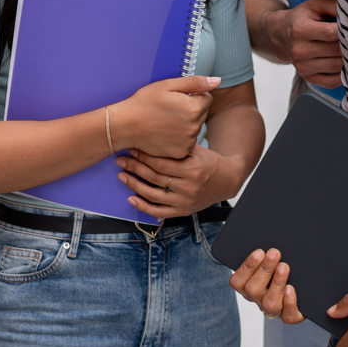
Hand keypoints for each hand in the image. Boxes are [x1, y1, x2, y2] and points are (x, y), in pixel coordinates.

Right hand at [113, 76, 218, 158]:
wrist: (125, 125)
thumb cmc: (144, 102)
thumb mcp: (168, 85)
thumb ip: (195, 82)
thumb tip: (217, 81)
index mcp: (194, 108)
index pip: (207, 97)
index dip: (193, 95)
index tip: (176, 97)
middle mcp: (195, 127)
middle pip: (202, 113)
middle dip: (190, 109)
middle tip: (169, 109)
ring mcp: (188, 141)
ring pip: (195, 128)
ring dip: (185, 123)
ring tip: (165, 121)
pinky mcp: (180, 152)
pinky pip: (187, 141)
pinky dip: (179, 137)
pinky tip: (165, 132)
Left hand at [116, 147, 244, 218]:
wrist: (226, 180)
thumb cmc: (207, 161)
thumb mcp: (196, 149)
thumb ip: (176, 146)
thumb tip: (148, 134)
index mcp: (192, 169)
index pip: (161, 163)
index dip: (144, 156)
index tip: (131, 149)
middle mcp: (189, 187)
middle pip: (155, 178)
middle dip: (134, 168)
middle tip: (120, 160)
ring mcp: (185, 201)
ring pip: (153, 195)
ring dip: (134, 185)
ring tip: (122, 176)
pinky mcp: (183, 211)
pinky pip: (159, 212)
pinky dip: (143, 207)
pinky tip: (131, 198)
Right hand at [229, 248, 305, 322]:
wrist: (302, 292)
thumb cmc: (279, 271)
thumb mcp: (268, 264)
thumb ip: (263, 258)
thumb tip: (267, 248)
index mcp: (247, 287)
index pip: (237, 282)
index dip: (247, 267)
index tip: (260, 252)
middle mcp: (258, 300)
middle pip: (253, 290)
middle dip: (264, 269)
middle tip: (274, 254)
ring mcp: (273, 310)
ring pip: (269, 304)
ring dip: (276, 283)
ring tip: (284, 267)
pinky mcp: (289, 317)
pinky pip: (287, 316)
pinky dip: (289, 302)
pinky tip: (290, 288)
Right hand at [264, 0, 341, 86]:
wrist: (281, 34)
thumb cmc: (303, 17)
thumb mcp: (315, 4)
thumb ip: (334, 5)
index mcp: (300, 30)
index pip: (331, 33)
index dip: (347, 30)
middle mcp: (299, 50)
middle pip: (336, 50)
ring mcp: (302, 66)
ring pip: (337, 66)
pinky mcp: (307, 77)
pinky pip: (332, 81)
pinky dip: (343, 74)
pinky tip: (346, 64)